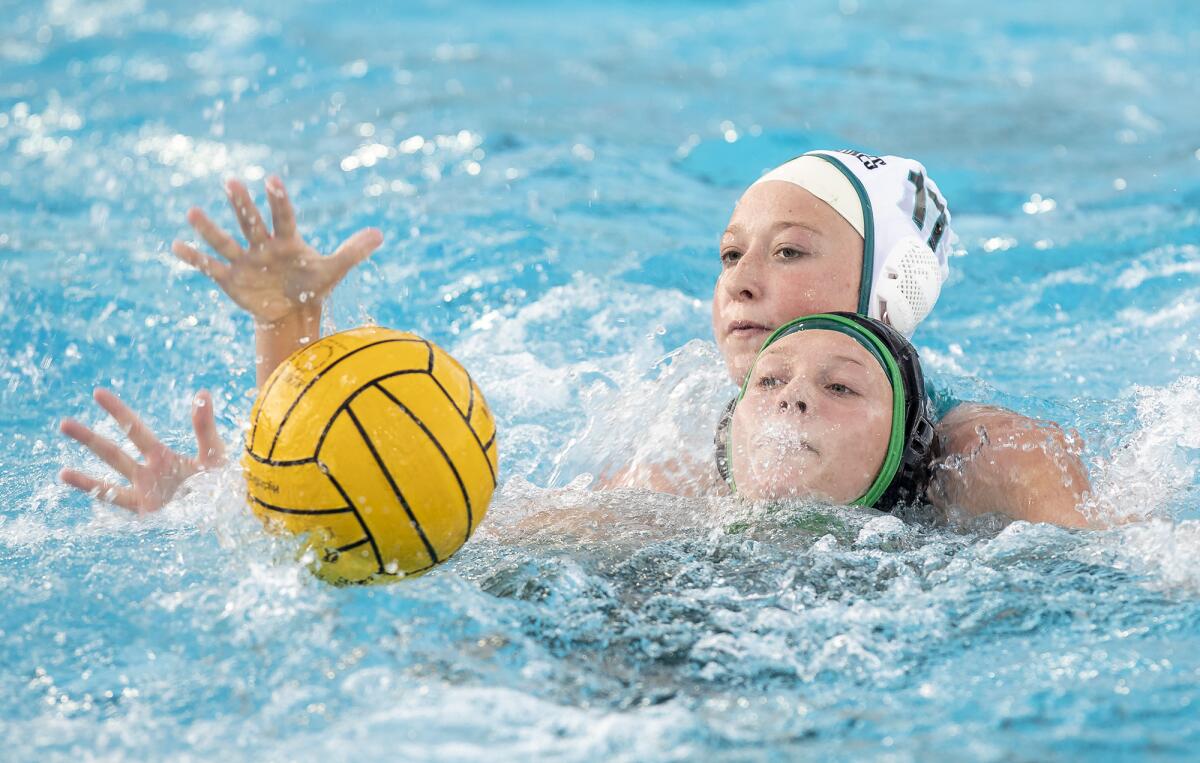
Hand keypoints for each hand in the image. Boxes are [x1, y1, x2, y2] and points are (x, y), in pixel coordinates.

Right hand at [59, 388, 226, 513]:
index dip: (116, 411)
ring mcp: (144, 495)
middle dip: (88, 438)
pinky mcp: (148, 515)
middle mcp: (147, 474)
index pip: (133, 428)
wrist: (230, 512)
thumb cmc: (223, 482)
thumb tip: (202, 392)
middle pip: (112, 452)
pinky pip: (122, 509)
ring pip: (108, 484)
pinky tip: (90, 506)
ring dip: (85, 480)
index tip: (97, 393)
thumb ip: (204, 426)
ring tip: (61, 474)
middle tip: (63, 423)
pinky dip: (105, 505)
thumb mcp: (214, 452)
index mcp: (162, 455)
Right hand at [171, 176, 382, 326]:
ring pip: (226, 241)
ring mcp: (245, 260)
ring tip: (192, 212)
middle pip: (251, 222)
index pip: (284, 217)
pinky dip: (194, 257)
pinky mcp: (230, 278)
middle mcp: (263, 245)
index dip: (278, 200)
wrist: (292, 311)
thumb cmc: (312, 283)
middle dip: (242, 205)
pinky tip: (176, 244)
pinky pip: (209, 266)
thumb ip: (354, 251)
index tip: (272, 179)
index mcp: (288, 240)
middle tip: (231, 181)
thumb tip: (381, 234)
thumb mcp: (334, 269)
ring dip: (210, 229)